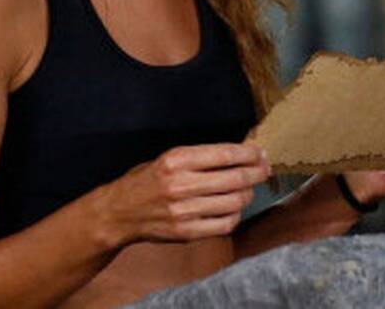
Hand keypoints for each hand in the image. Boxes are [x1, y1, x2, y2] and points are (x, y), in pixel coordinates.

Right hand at [98, 143, 271, 244]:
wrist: (119, 212)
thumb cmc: (145, 181)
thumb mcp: (166, 159)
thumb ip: (198, 158)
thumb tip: (238, 155)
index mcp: (175, 160)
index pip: (225, 154)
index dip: (249, 154)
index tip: (261, 153)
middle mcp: (181, 184)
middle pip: (235, 178)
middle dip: (257, 172)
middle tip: (265, 169)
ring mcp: (184, 211)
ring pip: (234, 202)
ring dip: (248, 194)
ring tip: (248, 189)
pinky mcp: (186, 232)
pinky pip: (225, 224)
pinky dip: (235, 215)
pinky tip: (233, 208)